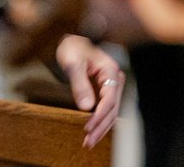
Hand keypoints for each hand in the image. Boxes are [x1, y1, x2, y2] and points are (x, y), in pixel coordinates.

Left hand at [55, 34, 123, 148]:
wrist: (68, 41)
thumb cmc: (71, 47)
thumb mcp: (72, 63)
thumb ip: (79, 84)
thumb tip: (86, 107)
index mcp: (110, 70)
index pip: (109, 99)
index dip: (99, 115)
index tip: (88, 127)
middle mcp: (115, 79)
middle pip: (112, 109)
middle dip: (100, 127)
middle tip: (88, 141)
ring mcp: (111, 86)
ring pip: (110, 112)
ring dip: (101, 128)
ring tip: (89, 142)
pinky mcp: (104, 91)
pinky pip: (105, 109)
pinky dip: (99, 122)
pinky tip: (92, 132)